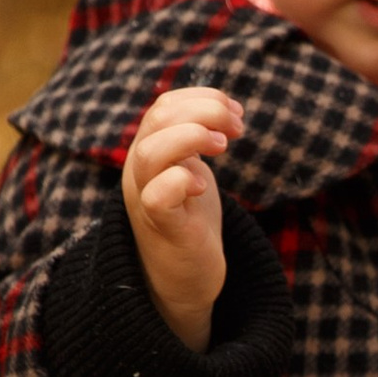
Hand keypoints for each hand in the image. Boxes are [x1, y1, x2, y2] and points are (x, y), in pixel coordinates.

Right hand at [123, 87, 244, 350]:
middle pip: (158, 118)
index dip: (203, 99)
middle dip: (205, 112)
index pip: (165, 105)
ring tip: (223, 147)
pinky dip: (181, 181)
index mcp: (149, 151)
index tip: (236, 113)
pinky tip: (202, 187)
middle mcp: (140, 170)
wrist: (182, 277)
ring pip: (151, 152)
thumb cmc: (190, 219)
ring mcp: (146, 198)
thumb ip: (195, 140)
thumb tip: (224, 107)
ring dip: (193, 138)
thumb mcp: (192, 169)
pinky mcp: (161, 227)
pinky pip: (157, 195)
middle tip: (237, 129)